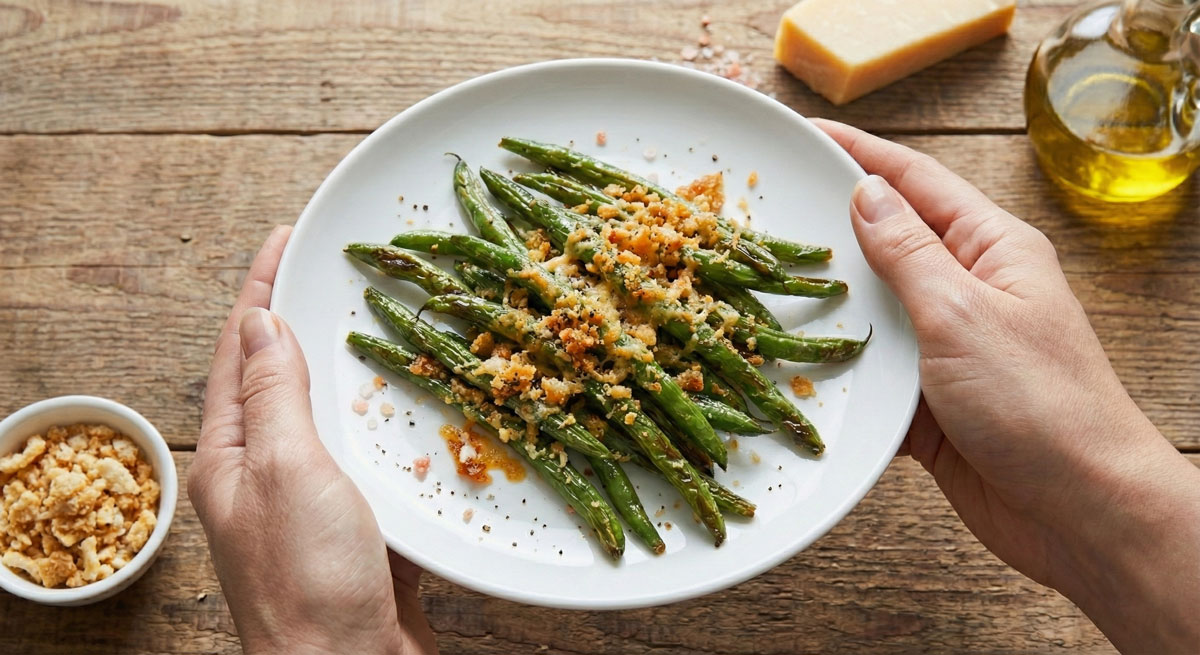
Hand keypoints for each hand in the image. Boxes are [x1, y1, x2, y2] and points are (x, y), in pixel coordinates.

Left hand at [189, 226, 437, 654]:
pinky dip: (394, 419)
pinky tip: (420, 400)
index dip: (260, 287)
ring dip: (355, 363)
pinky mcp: (365, 522)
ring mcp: (317, 497)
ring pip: (333, 411)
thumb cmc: (307, 578)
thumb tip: (259, 322)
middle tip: (336, 263)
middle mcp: (270, 471)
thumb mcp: (284, 470)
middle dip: (305, 315)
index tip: (286, 236)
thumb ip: (274, 396)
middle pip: (282, 374)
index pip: (240, 349)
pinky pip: (376, 453)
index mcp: (235, 454)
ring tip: (381, 314)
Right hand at [815, 120, 1199, 652]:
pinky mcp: (927, 402)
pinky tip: (792, 365)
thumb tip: (865, 192)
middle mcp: (967, 290)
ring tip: (761, 284)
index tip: (806, 134)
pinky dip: (838, 370)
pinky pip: (871, 373)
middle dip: (831, 228)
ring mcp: (946, 347)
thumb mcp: (963, 313)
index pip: (916, 182)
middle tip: (766, 211)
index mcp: (991, 249)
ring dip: (828, 304)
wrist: (1078, 512)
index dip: (861, 153)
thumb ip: (908, 254)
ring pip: (872, 311)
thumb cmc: (1038, 404)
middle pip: (888, 243)